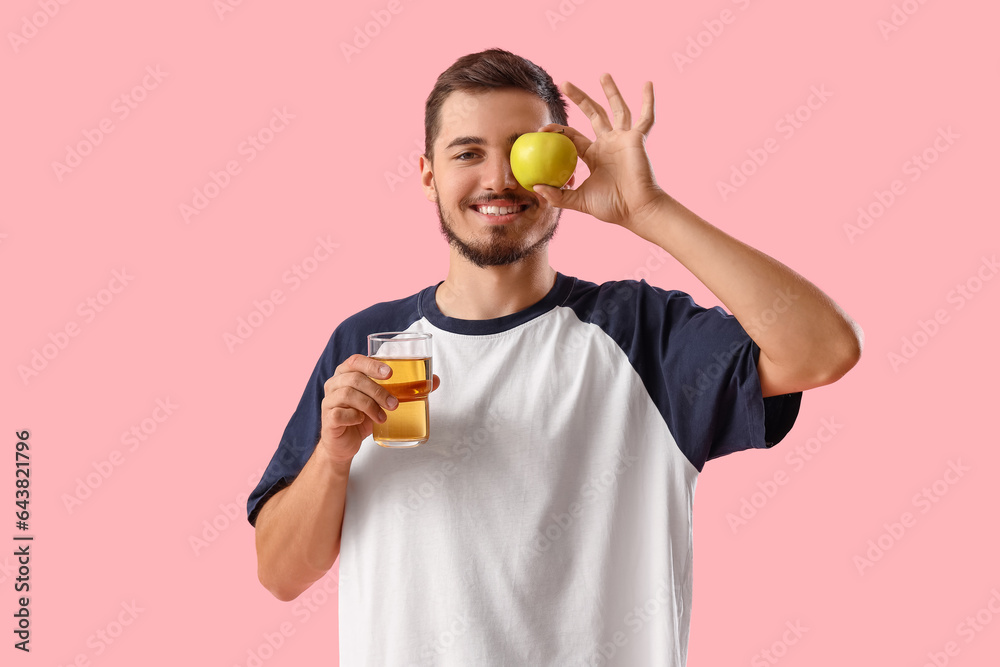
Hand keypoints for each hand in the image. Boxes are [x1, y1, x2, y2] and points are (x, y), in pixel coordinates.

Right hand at [317, 354, 439, 463]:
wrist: (345, 444)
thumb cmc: (364, 417)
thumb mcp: (384, 402)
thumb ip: (406, 389)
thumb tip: (435, 380)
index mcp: (347, 373)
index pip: (356, 360)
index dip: (372, 364)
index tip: (390, 373)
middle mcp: (335, 383)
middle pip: (355, 378)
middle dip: (378, 390)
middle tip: (394, 404)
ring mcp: (329, 400)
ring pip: (348, 394)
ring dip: (370, 405)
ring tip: (383, 417)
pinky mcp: (327, 418)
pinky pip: (339, 413)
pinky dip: (354, 416)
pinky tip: (363, 422)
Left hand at [532, 73, 667, 230]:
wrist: (637, 210)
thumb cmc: (612, 208)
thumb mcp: (579, 201)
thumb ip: (558, 196)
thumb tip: (534, 189)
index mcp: (594, 155)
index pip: (572, 136)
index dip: (557, 131)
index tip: (542, 129)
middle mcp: (608, 143)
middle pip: (592, 114)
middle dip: (579, 98)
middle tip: (564, 83)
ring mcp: (624, 139)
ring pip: (617, 109)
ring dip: (610, 91)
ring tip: (603, 74)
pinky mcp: (638, 139)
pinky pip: (646, 117)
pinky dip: (648, 100)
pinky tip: (648, 84)